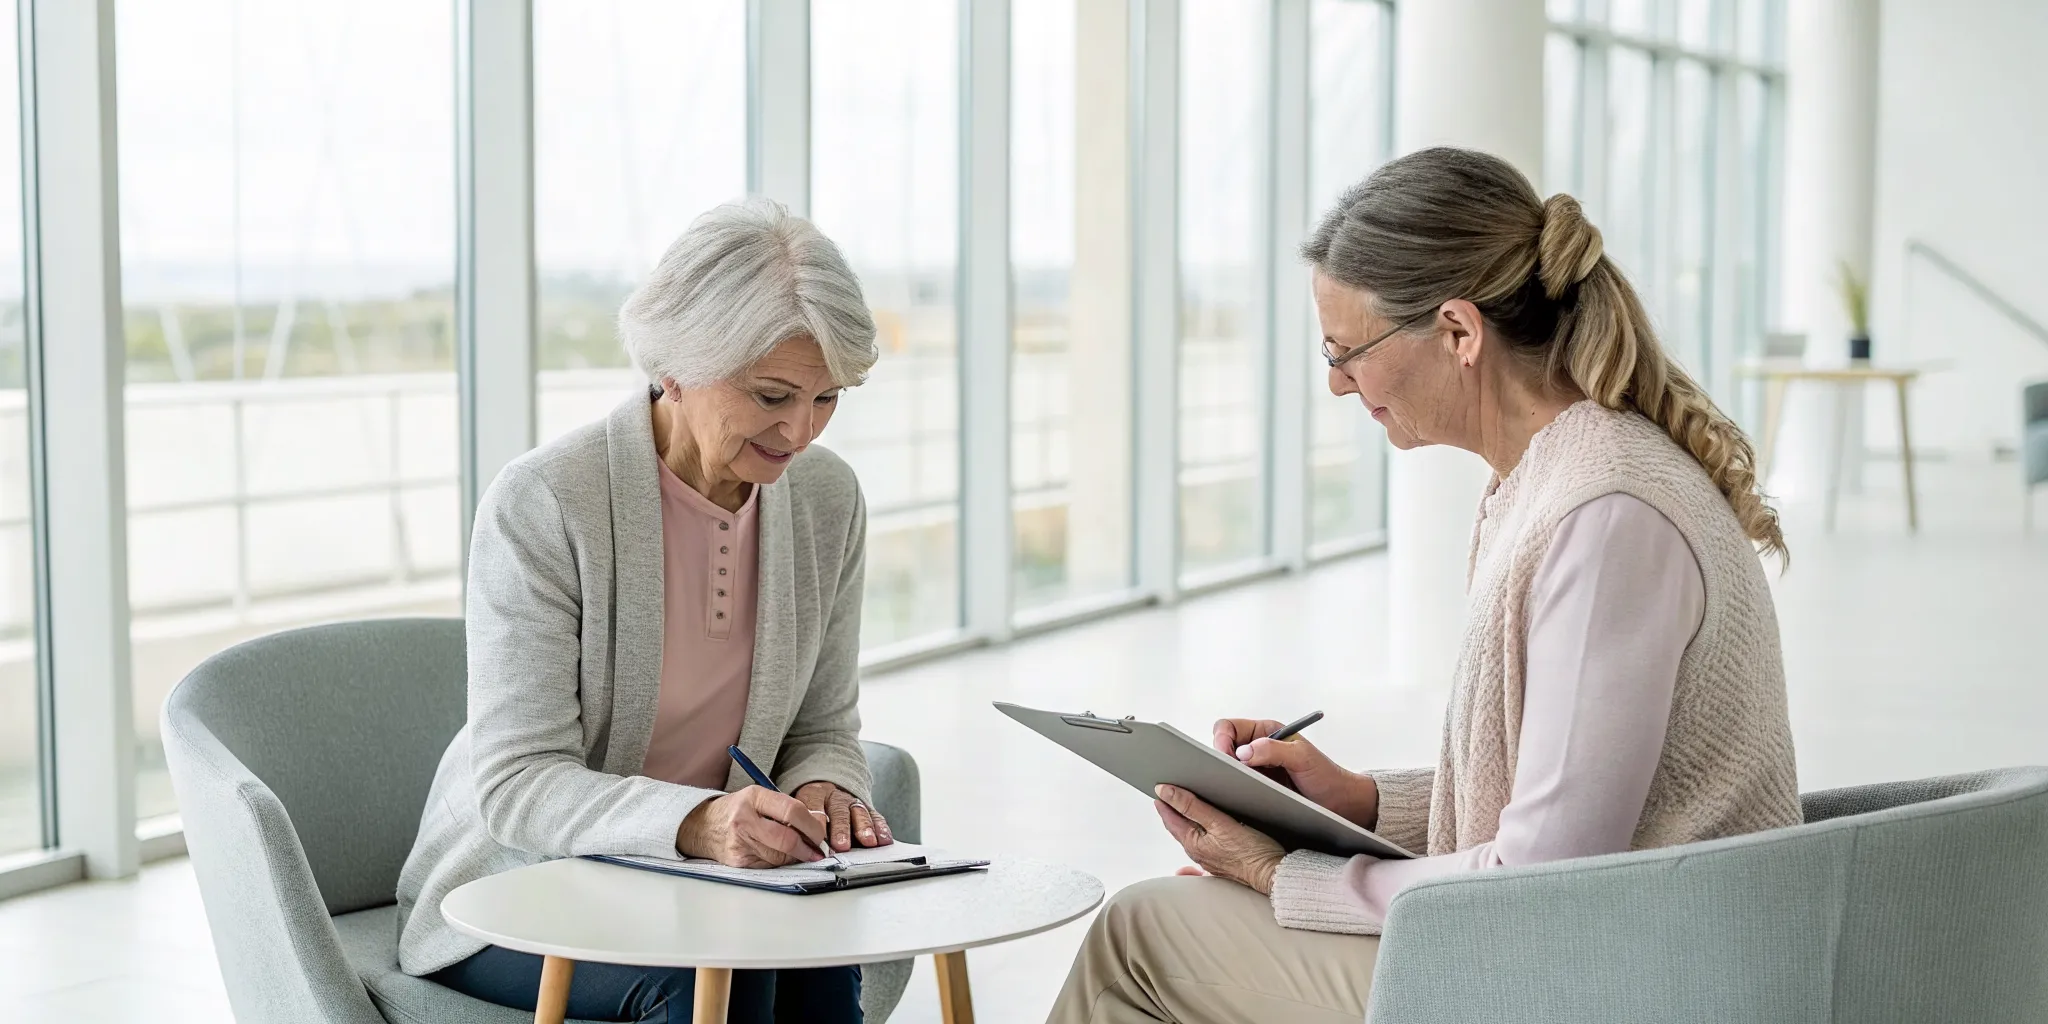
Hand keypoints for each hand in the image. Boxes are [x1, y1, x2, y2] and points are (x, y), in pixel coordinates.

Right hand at [674, 786, 830, 866]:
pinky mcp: (738, 861)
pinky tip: (779, 855)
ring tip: (800, 851)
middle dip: (808, 847)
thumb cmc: (737, 810)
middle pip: (787, 839)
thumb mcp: (760, 799)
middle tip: (817, 850)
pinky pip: (769, 866)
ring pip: (780, 857)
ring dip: (796, 857)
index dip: (812, 825)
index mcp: (754, 797)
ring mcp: (739, 842)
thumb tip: (818, 826)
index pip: (792, 811)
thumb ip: (787, 809)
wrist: (703, 826)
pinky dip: (780, 863)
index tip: (821, 834)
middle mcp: (744, 819)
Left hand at [794, 781, 894, 850]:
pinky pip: (874, 816)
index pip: (813, 805)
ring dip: (863, 827)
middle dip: (841, 829)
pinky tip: (884, 839)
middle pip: (838, 811)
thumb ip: (795, 828)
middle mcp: (833, 797)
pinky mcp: (866, 809)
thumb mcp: (794, 812)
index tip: (817, 840)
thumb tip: (792, 851)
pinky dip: (880, 827)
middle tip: (841, 845)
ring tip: (867, 841)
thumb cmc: (806, 810)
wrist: (824, 791)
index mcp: (812, 794)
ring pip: (858, 812)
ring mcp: (851, 802)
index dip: (816, 823)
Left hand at [1153, 784, 1284, 893]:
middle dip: (1172, 809)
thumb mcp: (1219, 823)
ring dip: (1185, 819)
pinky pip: (1204, 846)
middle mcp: (1197, 853)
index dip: (1164, 800)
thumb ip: (1192, 806)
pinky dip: (1198, 835)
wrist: (1273, 875)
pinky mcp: (1222, 861)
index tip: (1158, 786)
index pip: (1170, 817)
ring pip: (1191, 835)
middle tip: (1167, 792)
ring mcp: (1209, 859)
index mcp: (1192, 843)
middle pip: (1179, 826)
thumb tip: (1165, 792)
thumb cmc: (1251, 852)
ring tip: (1182, 805)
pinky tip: (1198, 837)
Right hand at [1212, 718, 1378, 827]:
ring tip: (1231, 787)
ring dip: (1225, 776)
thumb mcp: (1303, 758)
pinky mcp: (1257, 788)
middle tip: (1225, 776)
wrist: (1341, 804)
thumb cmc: (1327, 777)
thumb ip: (1273, 750)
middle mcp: (1258, 747)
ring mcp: (1257, 769)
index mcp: (1266, 732)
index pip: (1229, 727)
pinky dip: (1232, 790)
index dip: (1221, 739)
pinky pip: (1235, 786)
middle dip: (1219, 759)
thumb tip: (1242, 753)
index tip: (1224, 757)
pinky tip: (1238, 799)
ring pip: (1227, 769)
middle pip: (1223, 747)